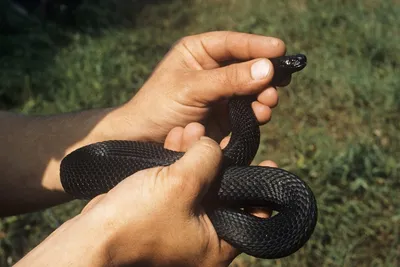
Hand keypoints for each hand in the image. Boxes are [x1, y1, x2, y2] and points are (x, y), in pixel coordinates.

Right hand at [80, 138, 277, 266]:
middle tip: (219, 137)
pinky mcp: (162, 212)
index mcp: (216, 245)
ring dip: (196, 156)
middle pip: (223, 193)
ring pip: (198, 185)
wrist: (90, 234)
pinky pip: (178, 185)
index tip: (266, 159)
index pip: (251, 213)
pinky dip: (178, 163)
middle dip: (219, 160)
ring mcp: (180, 224)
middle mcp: (201, 238)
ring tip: (193, 131)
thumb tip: (215, 144)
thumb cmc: (137, 220)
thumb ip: (207, 159)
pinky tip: (177, 139)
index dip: (258, 183)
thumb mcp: (181, 185)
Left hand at [108, 31, 284, 142]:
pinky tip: (261, 115)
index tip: (280, 50)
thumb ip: (229, 79)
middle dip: (265, 74)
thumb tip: (267, 68)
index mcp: (199, 52)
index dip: (257, 45)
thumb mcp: (192, 88)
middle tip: (278, 82)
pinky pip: (248, 111)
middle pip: (248, 66)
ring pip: (252, 89)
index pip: (233, 43)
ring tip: (268, 101)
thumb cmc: (158, 107)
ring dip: (264, 94)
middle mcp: (213, 70)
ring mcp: (221, 94)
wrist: (144, 142)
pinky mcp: (225, 116)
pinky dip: (257, 112)